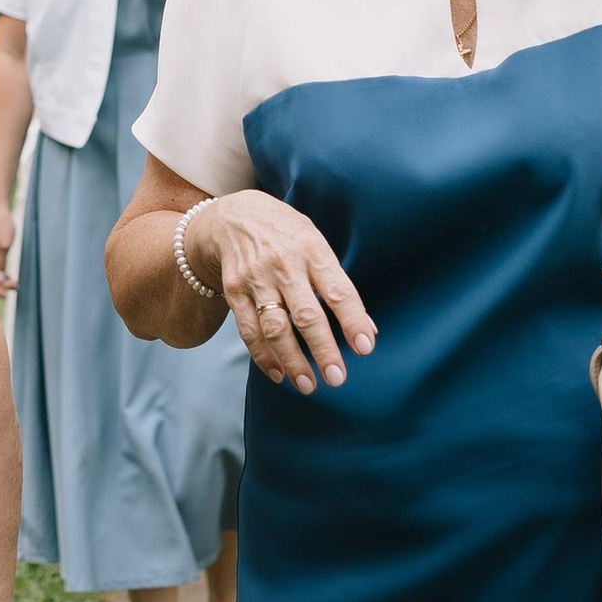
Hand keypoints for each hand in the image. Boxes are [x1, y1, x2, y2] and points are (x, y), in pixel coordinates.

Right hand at [187, 192, 376, 394]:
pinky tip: (279, 374)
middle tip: (337, 378)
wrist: (234, 216)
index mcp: (313, 251)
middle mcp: (284, 265)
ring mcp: (256, 279)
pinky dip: (264, 356)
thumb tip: (367, 327)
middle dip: (323, 349)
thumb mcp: (317, 244)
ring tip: (308, 385)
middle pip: (306, 315)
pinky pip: (249, 330)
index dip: (353, 320)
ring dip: (293, 361)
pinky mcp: (235, 291)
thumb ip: (338, 285)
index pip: (338, 291)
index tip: (365, 348)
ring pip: (275, 328)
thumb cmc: (287, 234)